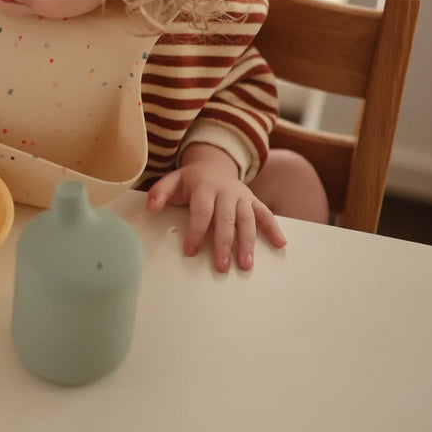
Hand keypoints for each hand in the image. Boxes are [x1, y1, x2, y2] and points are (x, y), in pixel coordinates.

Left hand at [146, 143, 286, 271]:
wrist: (214, 164)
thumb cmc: (191, 180)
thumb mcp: (173, 181)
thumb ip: (159, 192)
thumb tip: (151, 208)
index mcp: (205, 187)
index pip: (202, 211)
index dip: (196, 231)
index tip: (191, 251)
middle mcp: (227, 191)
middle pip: (226, 219)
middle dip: (224, 244)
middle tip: (221, 267)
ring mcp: (242, 196)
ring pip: (247, 220)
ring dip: (248, 243)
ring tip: (246, 265)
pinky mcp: (253, 200)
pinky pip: (266, 214)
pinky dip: (274, 228)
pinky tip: (280, 244)